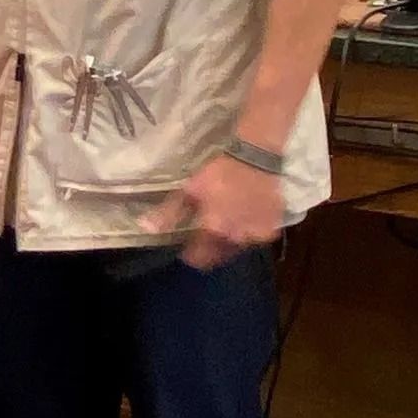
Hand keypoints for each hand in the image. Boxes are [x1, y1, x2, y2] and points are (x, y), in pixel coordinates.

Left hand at [143, 152, 283, 270]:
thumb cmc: (220, 172)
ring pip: (238, 248)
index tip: (186, 248)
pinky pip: (256, 238)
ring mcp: (256, 236)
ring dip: (230, 241)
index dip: (190, 255)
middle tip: (206, 236)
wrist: (256, 158)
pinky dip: (248, 233)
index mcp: (214, 231)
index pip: (199, 259)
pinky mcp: (271, 229)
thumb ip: (169, 213)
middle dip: (210, 250)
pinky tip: (244, 218)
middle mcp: (235, 239)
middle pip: (219, 257)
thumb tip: (146, 228)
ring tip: (226, 224)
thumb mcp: (190, 189)